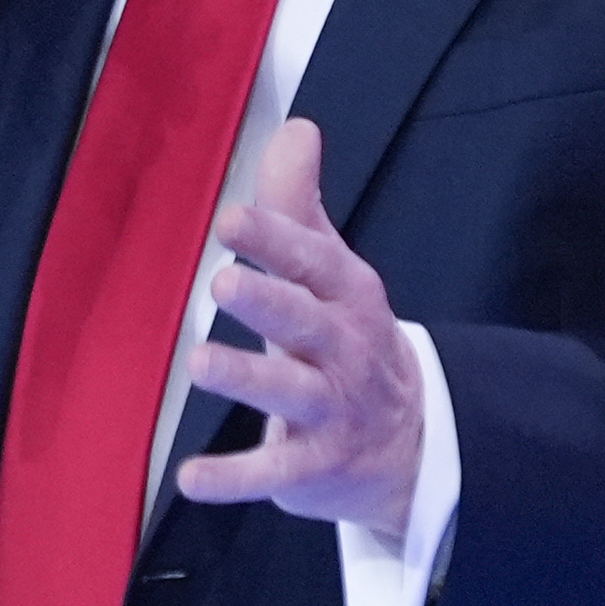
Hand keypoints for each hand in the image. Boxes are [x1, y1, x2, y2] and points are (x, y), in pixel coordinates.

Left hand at [175, 118, 422, 541]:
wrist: (412, 441)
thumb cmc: (348, 338)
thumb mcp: (331, 270)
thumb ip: (299, 205)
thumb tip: (296, 127)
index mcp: (345, 293)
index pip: (313, 260)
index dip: (274, 239)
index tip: (231, 220)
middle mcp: (343, 348)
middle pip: (305, 320)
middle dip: (267, 300)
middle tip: (222, 283)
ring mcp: (332, 409)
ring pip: (289, 392)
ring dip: (247, 378)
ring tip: (201, 363)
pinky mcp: (314, 465)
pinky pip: (274, 470)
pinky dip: (234, 478)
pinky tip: (191, 478)